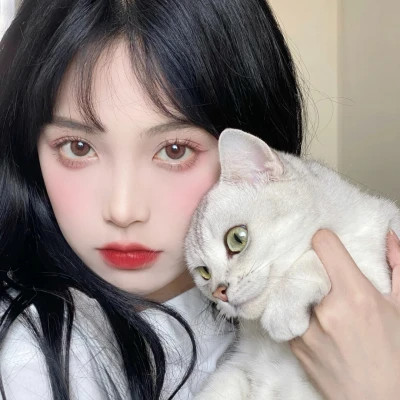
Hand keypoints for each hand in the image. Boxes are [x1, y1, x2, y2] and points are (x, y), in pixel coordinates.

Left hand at [290, 229, 399, 399]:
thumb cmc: (395, 356)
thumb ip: (396, 266)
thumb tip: (387, 235)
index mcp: (354, 296)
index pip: (323, 244)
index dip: (326, 239)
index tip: (328, 244)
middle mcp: (325, 310)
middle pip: (303, 264)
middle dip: (314, 265)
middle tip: (324, 273)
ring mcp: (305, 328)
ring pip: (292, 288)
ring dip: (303, 289)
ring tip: (321, 300)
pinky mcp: (292, 343)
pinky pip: (288, 313)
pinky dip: (298, 310)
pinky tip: (315, 320)